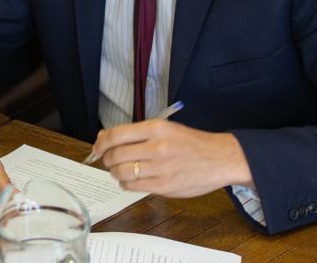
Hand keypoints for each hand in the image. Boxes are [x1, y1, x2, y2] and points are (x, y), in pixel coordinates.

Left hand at [92, 119, 251, 196]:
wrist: (219, 158)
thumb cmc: (191, 143)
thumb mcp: (165, 128)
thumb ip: (138, 133)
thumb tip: (106, 138)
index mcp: (156, 128)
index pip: (116, 134)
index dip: (100, 142)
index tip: (97, 147)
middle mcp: (156, 147)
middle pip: (115, 155)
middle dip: (106, 159)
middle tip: (109, 160)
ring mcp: (160, 168)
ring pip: (121, 172)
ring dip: (115, 173)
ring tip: (120, 170)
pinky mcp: (164, 186)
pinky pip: (133, 186)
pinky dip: (125, 184)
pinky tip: (131, 180)